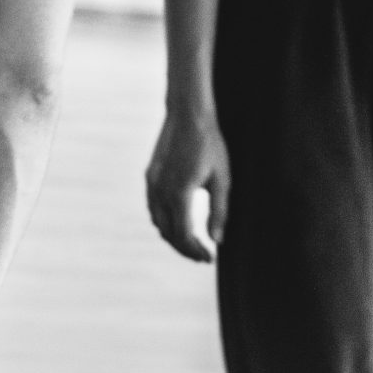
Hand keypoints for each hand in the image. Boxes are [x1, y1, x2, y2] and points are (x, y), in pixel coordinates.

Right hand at [144, 111, 230, 261]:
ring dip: (173, 237)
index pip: (184, 235)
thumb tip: (216, 239)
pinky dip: (163, 221)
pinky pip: (153, 208)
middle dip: (185, 249)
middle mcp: (161, 190)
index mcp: (180, 193)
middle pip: (168, 233)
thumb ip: (219, 211)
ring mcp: (152, 183)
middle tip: (203, 255)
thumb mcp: (222, 179)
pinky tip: (178, 223)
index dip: (196, 251)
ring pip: (158, 222)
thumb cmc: (210, 145)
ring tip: (192, 243)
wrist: (188, 115)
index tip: (210, 257)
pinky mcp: (150, 176)